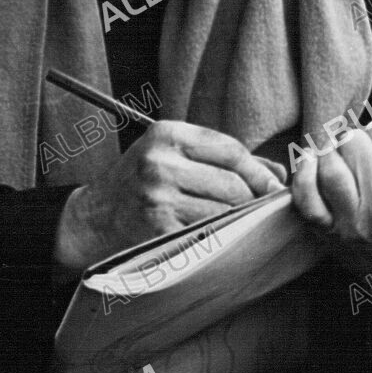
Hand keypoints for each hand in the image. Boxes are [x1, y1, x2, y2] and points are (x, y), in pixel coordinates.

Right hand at [54, 120, 286, 269]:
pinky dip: (221, 238)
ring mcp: (158, 197)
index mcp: (167, 134)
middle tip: (263, 209)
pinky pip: (207, 234)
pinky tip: (220, 238)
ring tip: (243, 223)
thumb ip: (222, 158)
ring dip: (240, 221)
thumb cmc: (140, 181)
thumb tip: (277, 172)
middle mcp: (161, 162)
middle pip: (232, 183)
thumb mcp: (173, 154)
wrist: (94, 217)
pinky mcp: (158, 229)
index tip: (273, 186)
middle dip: (254, 199)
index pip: (230, 149)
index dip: (258, 170)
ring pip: (223, 212)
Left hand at [291, 119, 371, 277]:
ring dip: (328, 152)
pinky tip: (310, 163)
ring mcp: (353, 223)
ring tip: (336, 155)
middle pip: (353, 144)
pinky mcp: (326, 232)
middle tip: (356, 150)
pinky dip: (302, 174)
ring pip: (330, 166)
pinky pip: (305, 196)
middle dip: (354, 140)